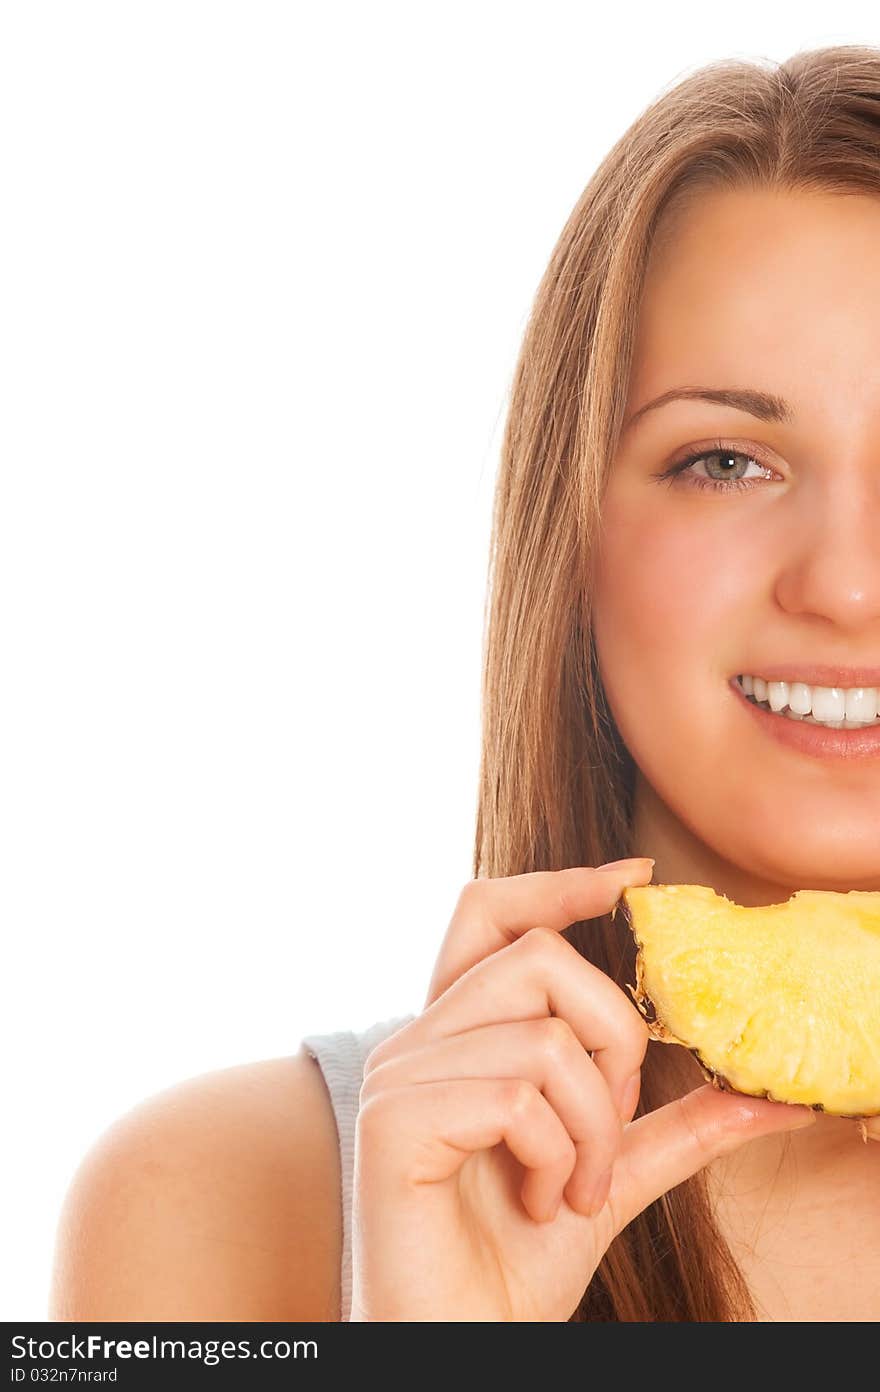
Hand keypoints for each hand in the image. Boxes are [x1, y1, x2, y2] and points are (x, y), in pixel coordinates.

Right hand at [349, 861, 816, 1320]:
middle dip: (613, 1039)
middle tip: (611, 1125)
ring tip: (575, 1187)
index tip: (633, 879)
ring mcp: (400, 1074)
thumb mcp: (611, 1175)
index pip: (490, 912)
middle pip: (540, 959)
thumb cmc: (514, 1260)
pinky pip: (517, 1095)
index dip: (557, 883)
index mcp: (458, 1035)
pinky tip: (539, 1201)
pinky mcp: (394, 1120)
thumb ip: (673, 1127)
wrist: (459, 1342)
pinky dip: (558, 1156)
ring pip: (545, 1037)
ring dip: (593, 1126)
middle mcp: (418, 1038)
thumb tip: (765, 1097)